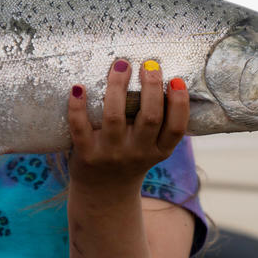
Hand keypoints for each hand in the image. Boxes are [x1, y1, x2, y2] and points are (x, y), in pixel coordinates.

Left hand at [66, 59, 188, 196]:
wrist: (103, 193)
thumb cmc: (130, 158)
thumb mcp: (152, 148)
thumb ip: (158, 122)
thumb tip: (160, 74)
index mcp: (158, 150)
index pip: (176, 129)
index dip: (180, 104)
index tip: (176, 80)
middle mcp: (137, 152)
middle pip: (149, 118)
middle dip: (151, 87)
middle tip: (149, 64)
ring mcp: (110, 154)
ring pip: (115, 117)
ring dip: (117, 87)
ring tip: (120, 65)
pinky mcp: (86, 154)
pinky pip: (80, 127)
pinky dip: (77, 107)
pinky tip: (79, 87)